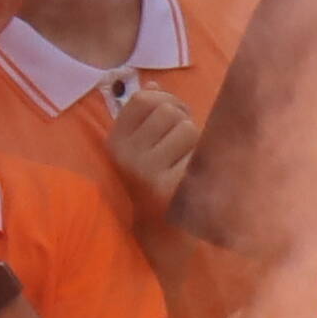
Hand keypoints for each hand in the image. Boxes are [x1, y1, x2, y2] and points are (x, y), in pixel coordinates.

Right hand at [102, 71, 205, 215]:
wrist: (160, 233)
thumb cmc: (154, 180)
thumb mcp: (140, 146)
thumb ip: (146, 115)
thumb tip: (155, 84)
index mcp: (115, 142)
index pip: (143, 99)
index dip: (165, 100)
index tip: (170, 117)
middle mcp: (125, 156)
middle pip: (169, 111)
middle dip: (182, 123)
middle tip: (181, 145)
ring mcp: (146, 172)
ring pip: (187, 129)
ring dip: (194, 142)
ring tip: (184, 161)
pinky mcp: (170, 187)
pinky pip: (198, 152)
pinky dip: (200, 160)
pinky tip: (191, 177)